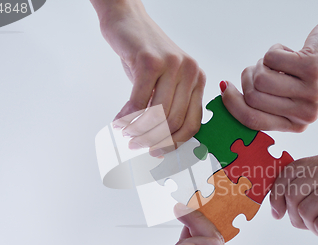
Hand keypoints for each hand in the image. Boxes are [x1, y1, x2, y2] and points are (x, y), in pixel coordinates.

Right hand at [99, 3, 205, 154]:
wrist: (127, 20)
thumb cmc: (145, 55)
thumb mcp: (165, 81)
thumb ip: (169, 106)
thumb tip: (161, 140)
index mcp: (197, 79)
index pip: (193, 122)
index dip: (175, 142)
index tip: (159, 151)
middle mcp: (190, 72)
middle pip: (175, 121)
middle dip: (154, 140)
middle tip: (137, 145)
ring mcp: (172, 65)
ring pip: (158, 114)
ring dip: (140, 130)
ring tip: (127, 135)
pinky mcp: (150, 61)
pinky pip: (139, 101)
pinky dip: (128, 116)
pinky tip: (119, 121)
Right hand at [221, 19, 317, 131]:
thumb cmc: (308, 72)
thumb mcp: (289, 95)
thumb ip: (265, 102)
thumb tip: (226, 97)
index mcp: (296, 124)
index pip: (253, 122)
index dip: (233, 105)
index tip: (225, 88)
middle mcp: (305, 113)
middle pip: (253, 97)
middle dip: (249, 77)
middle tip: (260, 68)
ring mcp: (311, 92)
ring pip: (260, 79)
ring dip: (261, 63)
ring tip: (277, 61)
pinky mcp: (313, 69)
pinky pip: (272, 58)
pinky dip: (274, 50)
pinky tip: (289, 52)